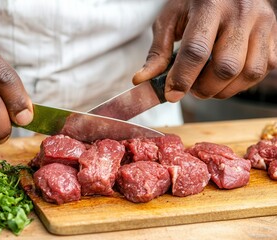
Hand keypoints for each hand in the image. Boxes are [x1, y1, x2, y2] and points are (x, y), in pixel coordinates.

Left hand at [132, 0, 276, 101]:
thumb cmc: (194, 3)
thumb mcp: (170, 19)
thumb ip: (158, 51)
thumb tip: (142, 80)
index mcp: (209, 5)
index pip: (197, 50)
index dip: (183, 78)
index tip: (171, 94)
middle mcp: (241, 12)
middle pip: (226, 67)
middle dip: (204, 88)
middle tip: (191, 89)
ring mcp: (263, 23)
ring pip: (249, 72)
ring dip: (224, 90)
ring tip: (207, 85)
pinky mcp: (275, 34)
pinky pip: (264, 69)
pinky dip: (243, 83)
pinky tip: (227, 78)